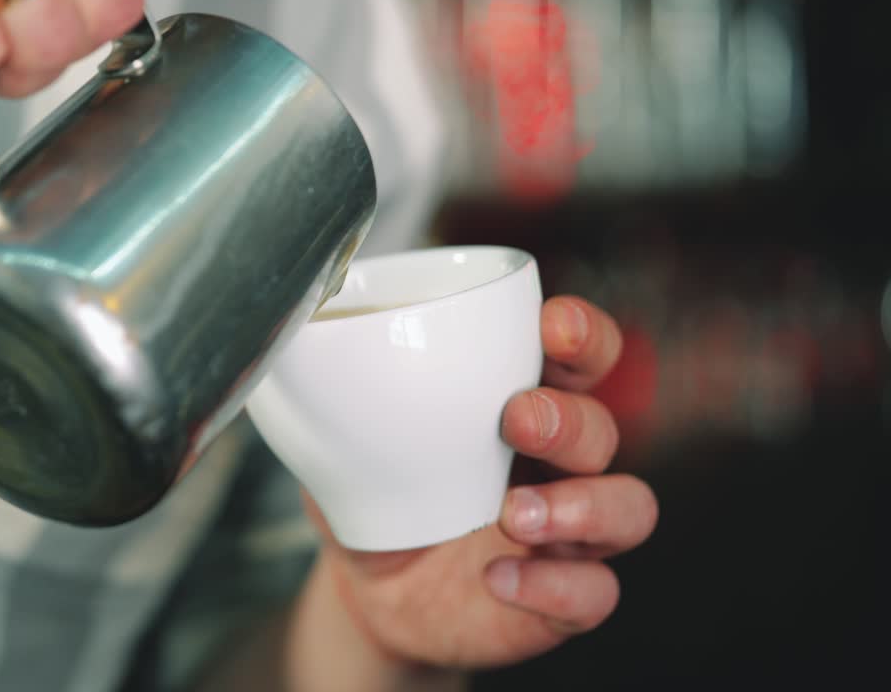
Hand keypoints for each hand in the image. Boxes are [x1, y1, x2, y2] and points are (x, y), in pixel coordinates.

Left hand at [304, 295, 658, 670]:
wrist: (369, 590)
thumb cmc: (376, 494)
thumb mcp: (348, 439)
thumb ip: (339, 392)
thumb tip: (295, 336)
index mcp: (519, 403)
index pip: (578, 356)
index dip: (582, 335)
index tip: (552, 325)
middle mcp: (556, 463)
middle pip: (603, 427)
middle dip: (568, 419)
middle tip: (516, 421)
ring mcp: (566, 532)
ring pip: (629, 507)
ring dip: (583, 505)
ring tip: (513, 513)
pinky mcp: (561, 597)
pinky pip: (594, 592)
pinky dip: (554, 586)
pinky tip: (497, 576)